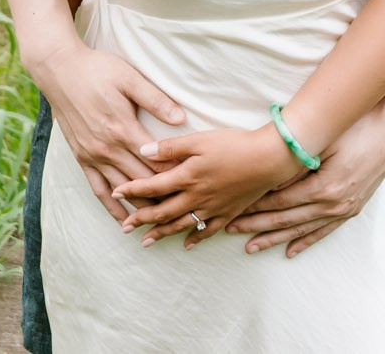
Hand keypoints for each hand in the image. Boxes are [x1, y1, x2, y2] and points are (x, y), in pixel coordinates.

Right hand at [28, 41, 185, 223]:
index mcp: (124, 130)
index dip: (177, 177)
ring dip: (142, 209)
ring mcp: (93, 156)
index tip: (196, 187)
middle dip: (165, 198)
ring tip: (162, 225)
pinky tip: (123, 222)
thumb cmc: (98, 70)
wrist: (59, 71)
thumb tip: (181, 119)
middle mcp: (108, 149)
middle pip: (143, 183)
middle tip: (187, 211)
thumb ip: (156, 100)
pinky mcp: (82, 158)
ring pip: (122, 191)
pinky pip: (98, 190)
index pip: (157, 164)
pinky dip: (112, 209)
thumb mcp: (130, 78)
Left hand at [112, 128, 301, 248]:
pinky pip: (208, 231)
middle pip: (162, 212)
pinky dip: (195, 239)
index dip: (132, 191)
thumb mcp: (199, 139)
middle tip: (124, 227)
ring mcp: (212, 208)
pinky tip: (186, 245)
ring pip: (181, 225)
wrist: (269, 159)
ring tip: (145, 242)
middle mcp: (196, 196)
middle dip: (141, 219)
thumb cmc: (234, 144)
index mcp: (187, 176)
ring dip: (161, 234)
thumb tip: (143, 151)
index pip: (152, 187)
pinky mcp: (228, 212)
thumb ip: (171, 147)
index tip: (115, 194)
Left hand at [224, 109, 384, 257]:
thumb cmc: (355, 130)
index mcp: (324, 187)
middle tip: (229, 230)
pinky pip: (323, 231)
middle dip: (255, 225)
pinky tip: (289, 251)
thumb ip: (297, 163)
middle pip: (285, 219)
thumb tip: (267, 177)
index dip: (254, 206)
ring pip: (301, 229)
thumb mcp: (324, 142)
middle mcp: (333, 204)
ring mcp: (343, 209)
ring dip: (274, 239)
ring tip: (250, 247)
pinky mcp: (350, 209)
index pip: (279, 201)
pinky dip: (305, 241)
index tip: (233, 209)